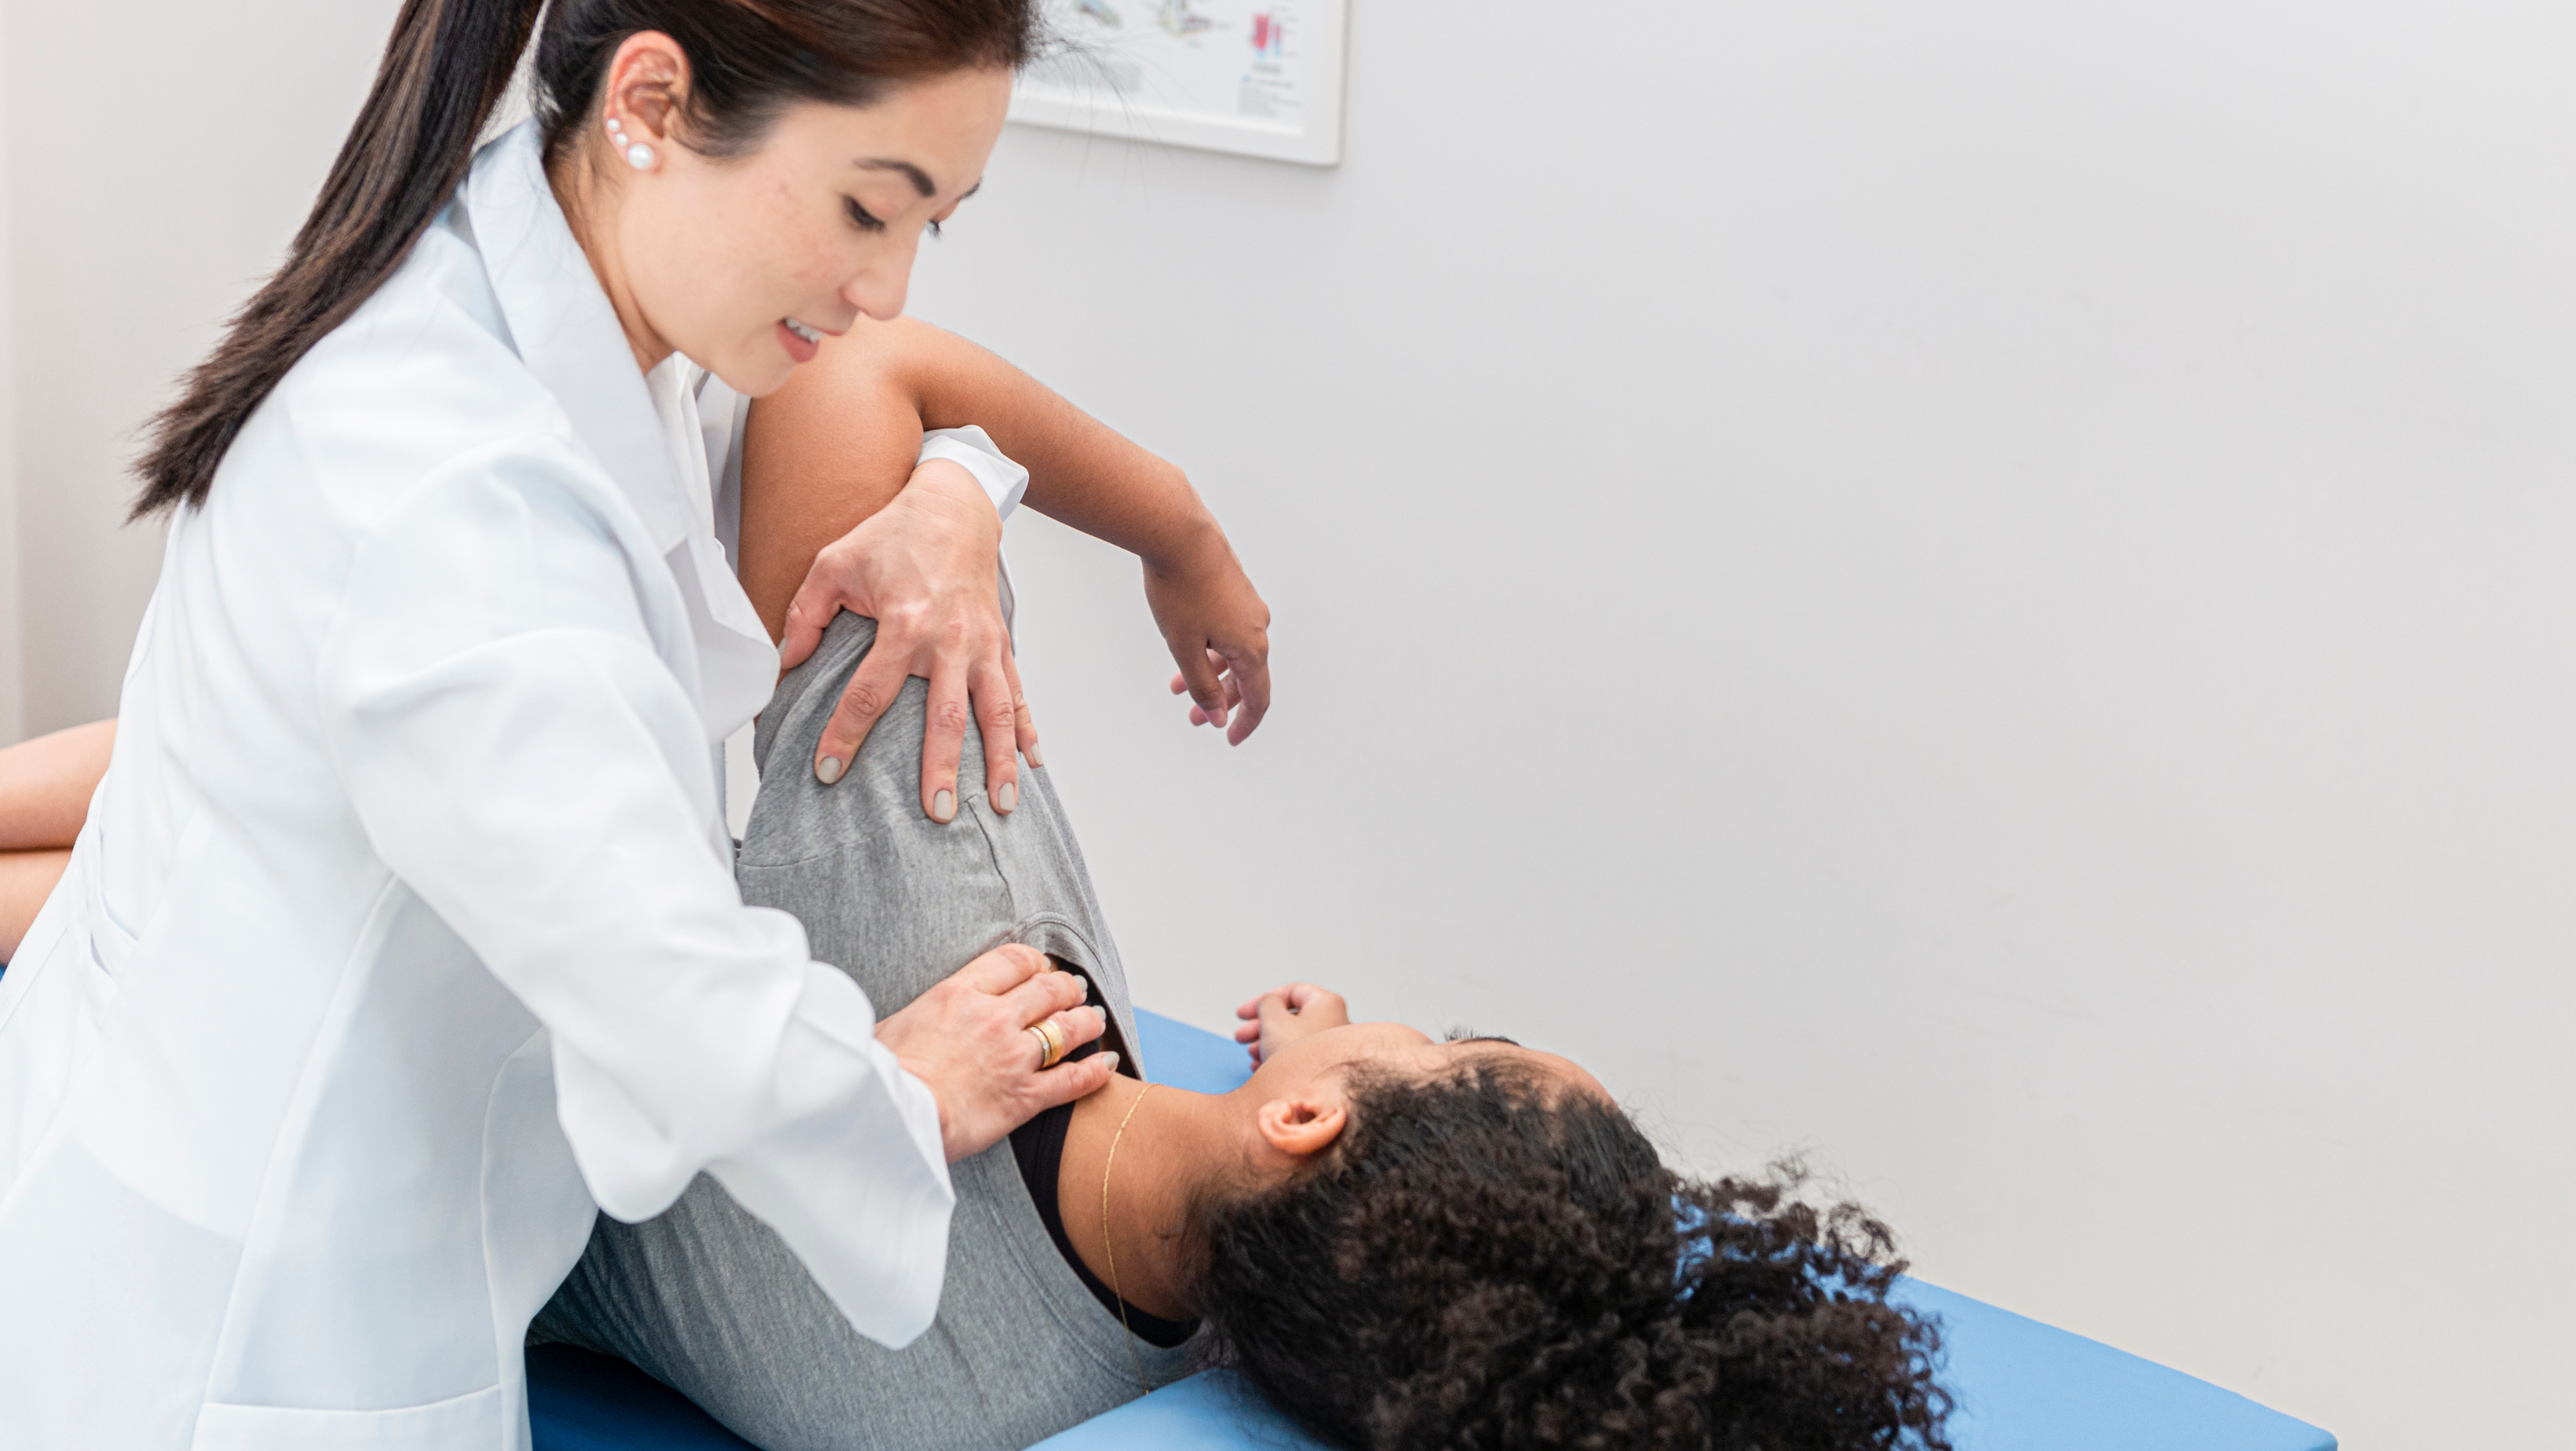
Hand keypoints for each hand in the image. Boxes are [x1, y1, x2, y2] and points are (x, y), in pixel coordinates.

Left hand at [777, 459, 1037, 821]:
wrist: (955, 505)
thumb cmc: (893, 534)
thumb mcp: (834, 562)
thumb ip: (806, 615)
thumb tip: (786, 665)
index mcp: (905, 621)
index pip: (871, 692)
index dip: (845, 735)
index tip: (828, 772)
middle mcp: (950, 638)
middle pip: (945, 715)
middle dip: (942, 767)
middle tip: (936, 813)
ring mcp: (982, 644)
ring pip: (997, 711)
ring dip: (1000, 760)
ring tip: (1001, 806)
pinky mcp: (1000, 643)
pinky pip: (1018, 693)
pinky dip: (1028, 730)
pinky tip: (1033, 764)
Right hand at [875, 944, 1116, 1161]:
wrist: (892, 1117)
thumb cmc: (881, 1076)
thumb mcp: (891, 1025)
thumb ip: (919, 1014)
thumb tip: (913, 1019)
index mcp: (959, 993)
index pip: (1014, 961)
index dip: (1035, 962)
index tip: (1040, 967)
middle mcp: (994, 1017)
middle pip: (1049, 990)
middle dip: (1068, 987)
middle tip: (1074, 990)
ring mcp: (1014, 1056)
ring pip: (1068, 1029)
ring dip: (1086, 1021)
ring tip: (1095, 1019)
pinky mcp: (1025, 1097)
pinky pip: (1073, 1080)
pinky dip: (1096, 1071)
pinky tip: (1108, 1064)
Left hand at [1148, 521, 1270, 745]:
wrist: (1178, 534)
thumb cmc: (1180, 590)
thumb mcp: (1184, 649)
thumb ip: (1202, 687)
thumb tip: (1217, 717)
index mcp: (1252, 646)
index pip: (1258, 698)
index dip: (1245, 724)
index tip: (1230, 740)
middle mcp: (1258, 626)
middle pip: (1246, 677)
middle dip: (1219, 701)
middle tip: (1193, 717)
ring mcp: (1248, 606)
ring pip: (1234, 653)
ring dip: (1209, 674)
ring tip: (1177, 687)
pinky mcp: (1235, 590)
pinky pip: (1228, 631)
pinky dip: (1209, 649)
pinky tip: (1184, 648)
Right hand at [1231, 982, 1349, 1067]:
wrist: (1319, 1097)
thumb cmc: (1301, 1056)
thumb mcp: (1273, 1020)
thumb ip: (1267, 1003)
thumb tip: (1268, 1003)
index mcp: (1326, 1003)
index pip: (1292, 991)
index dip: (1262, 1000)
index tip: (1242, 1015)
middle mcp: (1335, 1021)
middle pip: (1291, 1016)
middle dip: (1261, 1026)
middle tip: (1241, 1037)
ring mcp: (1332, 1046)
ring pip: (1293, 1037)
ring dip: (1267, 1043)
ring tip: (1251, 1055)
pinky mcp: (1326, 1066)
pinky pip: (1300, 1055)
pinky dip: (1279, 1057)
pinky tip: (1262, 1067)